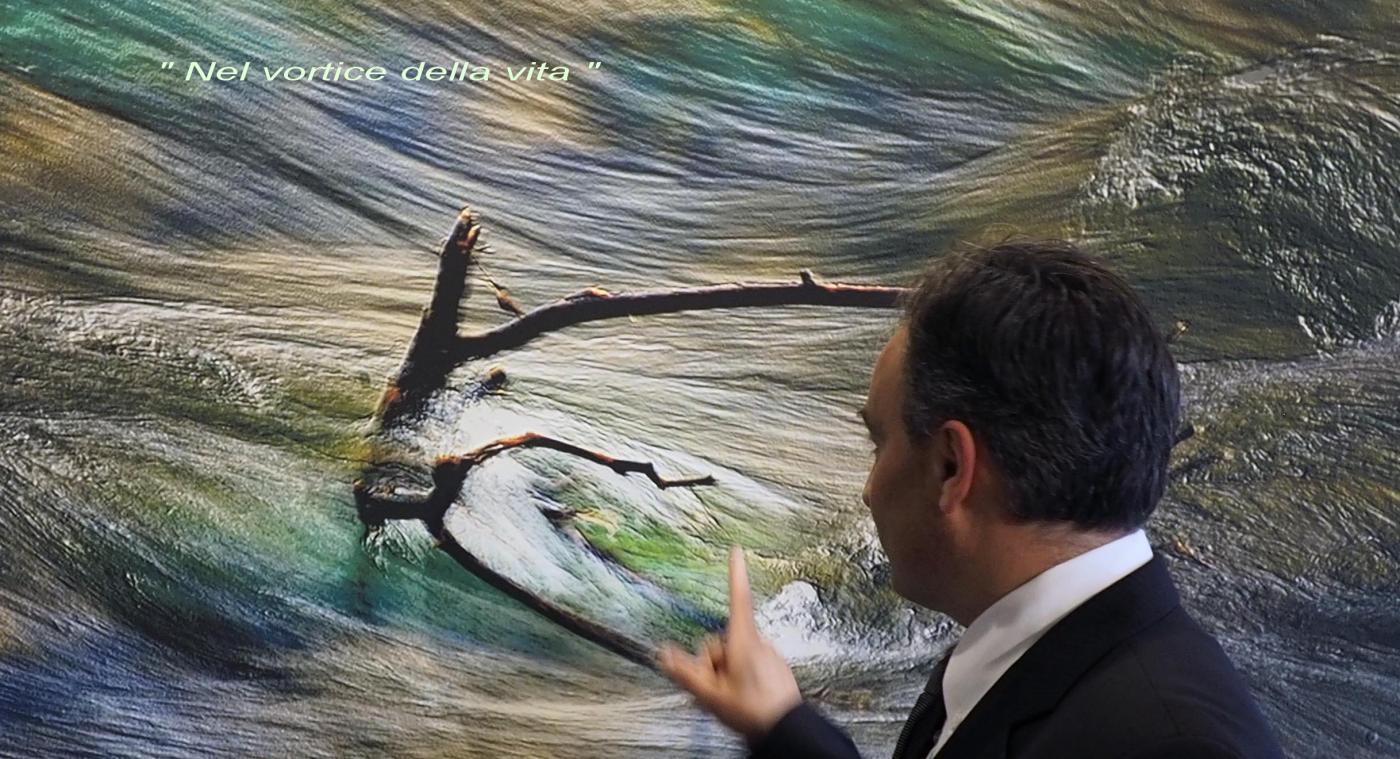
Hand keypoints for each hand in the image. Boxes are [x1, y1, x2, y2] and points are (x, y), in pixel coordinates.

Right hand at [656, 545, 802, 744]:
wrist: (787, 731)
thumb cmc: (752, 711)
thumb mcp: (711, 694)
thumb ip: (684, 672)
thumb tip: (662, 653)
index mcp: (743, 641)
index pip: (738, 599)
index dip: (735, 573)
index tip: (736, 550)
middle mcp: (759, 643)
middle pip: (722, 640)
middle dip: (713, 661)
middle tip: (715, 689)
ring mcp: (768, 656)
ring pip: (734, 656)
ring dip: (726, 673)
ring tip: (730, 698)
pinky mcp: (775, 669)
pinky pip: (749, 665)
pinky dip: (740, 678)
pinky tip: (744, 699)